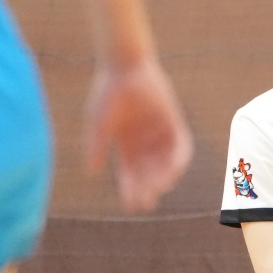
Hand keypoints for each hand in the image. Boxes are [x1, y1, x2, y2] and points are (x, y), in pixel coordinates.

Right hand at [84, 59, 193, 211]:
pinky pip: (181, 146)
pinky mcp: (173, 121)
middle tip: (146, 202)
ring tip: (158, 188)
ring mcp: (160, 133)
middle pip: (149, 172)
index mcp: (126, 145)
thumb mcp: (98, 125)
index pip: (130, 174)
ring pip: (165, 163)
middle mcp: (144, 141)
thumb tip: (91, 172)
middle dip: (147, 188)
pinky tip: (173, 171)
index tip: (130, 205)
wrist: (124, 67)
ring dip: (163, 177)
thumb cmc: (107, 93)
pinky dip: (179, 159)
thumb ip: (96, 147)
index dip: (130, 190)